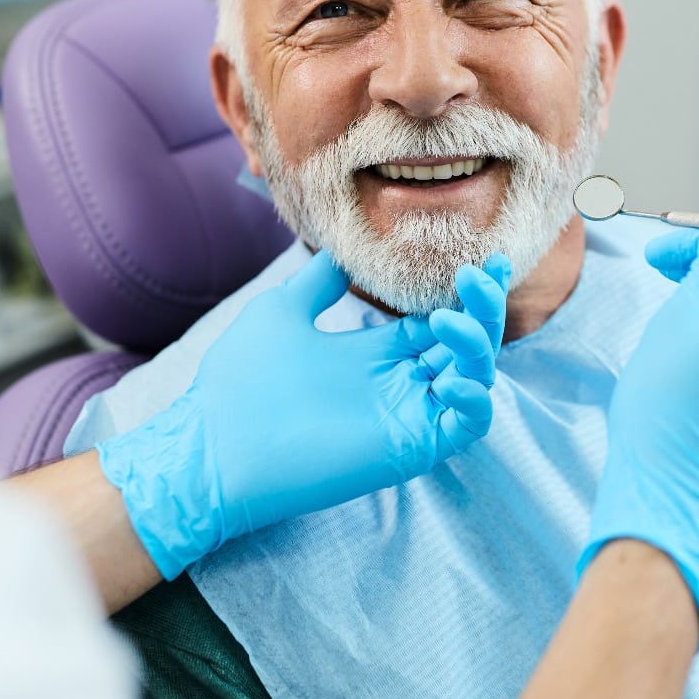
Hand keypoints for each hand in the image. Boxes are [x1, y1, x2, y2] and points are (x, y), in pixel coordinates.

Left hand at [98, 249, 510, 578]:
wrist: (214, 444)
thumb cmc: (241, 381)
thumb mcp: (282, 311)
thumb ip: (319, 282)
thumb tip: (343, 251)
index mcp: (376, 352)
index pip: (440, 320)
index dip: (467, 293)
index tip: (484, 260)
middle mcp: (400, 381)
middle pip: (466, 343)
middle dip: (483, 308)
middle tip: (480, 274)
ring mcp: (408, 414)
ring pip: (474, 378)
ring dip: (476, 345)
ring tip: (446, 320)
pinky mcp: (410, 446)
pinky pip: (465, 426)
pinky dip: (474, 401)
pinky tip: (452, 378)